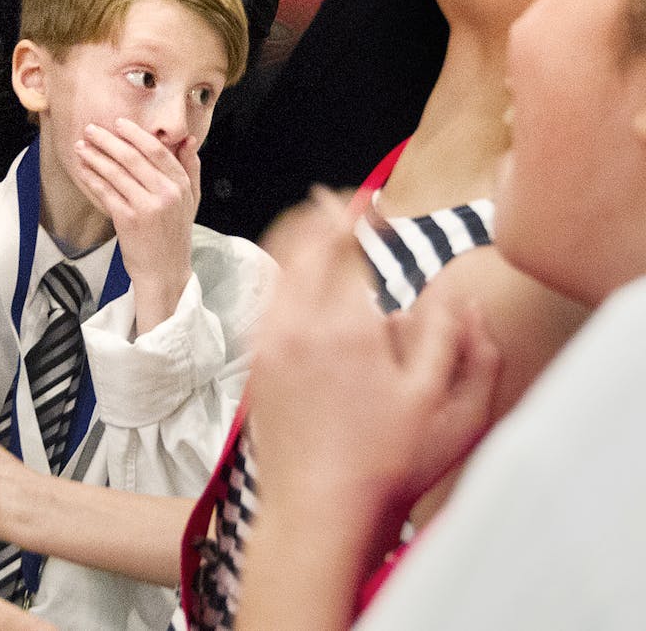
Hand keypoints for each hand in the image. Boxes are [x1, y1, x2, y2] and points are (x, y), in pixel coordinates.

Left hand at [73, 119, 196, 327]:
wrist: (164, 271)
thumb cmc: (174, 234)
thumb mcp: (191, 200)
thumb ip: (190, 169)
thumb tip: (187, 139)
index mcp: (181, 185)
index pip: (157, 151)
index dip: (136, 134)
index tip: (118, 123)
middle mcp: (166, 193)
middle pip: (133, 157)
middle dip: (109, 140)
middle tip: (91, 129)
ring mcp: (147, 206)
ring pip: (116, 173)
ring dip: (95, 156)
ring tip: (81, 146)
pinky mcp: (128, 220)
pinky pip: (106, 192)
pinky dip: (92, 178)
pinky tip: (82, 169)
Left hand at [248, 189, 501, 519]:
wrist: (318, 512)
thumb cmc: (385, 466)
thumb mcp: (445, 407)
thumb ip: (457, 341)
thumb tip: (457, 294)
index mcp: (345, 327)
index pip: (343, 243)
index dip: (359, 214)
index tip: (373, 200)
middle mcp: (295, 325)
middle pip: (299, 242)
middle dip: (322, 213)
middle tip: (343, 200)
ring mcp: (267, 343)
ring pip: (276, 266)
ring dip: (298, 238)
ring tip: (322, 229)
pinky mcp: (254, 364)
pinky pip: (266, 299)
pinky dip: (283, 274)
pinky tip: (303, 281)